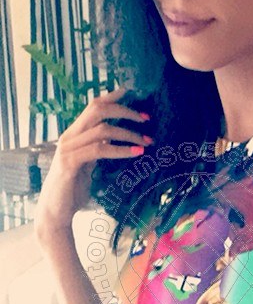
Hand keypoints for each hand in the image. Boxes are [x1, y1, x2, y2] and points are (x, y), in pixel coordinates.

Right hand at [34, 87, 151, 242]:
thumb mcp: (88, 162)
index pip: (92, 106)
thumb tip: (114, 135)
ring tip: (147, 141)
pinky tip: (136, 153)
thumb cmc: (73, 189)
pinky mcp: (70, 163)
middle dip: (124, 110)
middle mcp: (69, 137)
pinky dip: (121, 149)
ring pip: (102, 129)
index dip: (112, 96)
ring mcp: (68, 149)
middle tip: (146, 118)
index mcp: (74, 134)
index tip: (131, 90)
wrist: (54, 213)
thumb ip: (98, 147)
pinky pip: (100, 149)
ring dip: (129, 133)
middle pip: (97, 109)